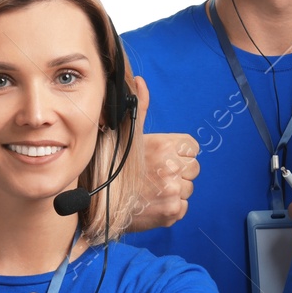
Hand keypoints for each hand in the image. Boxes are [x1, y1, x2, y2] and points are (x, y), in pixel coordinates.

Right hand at [126, 77, 199, 231]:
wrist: (99, 205)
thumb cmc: (114, 168)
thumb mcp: (128, 135)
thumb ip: (140, 107)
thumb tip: (140, 80)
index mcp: (164, 145)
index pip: (192, 148)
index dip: (180, 153)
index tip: (165, 159)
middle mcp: (171, 167)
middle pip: (193, 169)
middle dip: (178, 172)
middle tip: (156, 176)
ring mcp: (173, 191)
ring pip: (188, 188)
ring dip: (174, 190)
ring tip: (152, 190)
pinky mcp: (172, 212)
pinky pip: (183, 206)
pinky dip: (171, 207)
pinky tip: (153, 203)